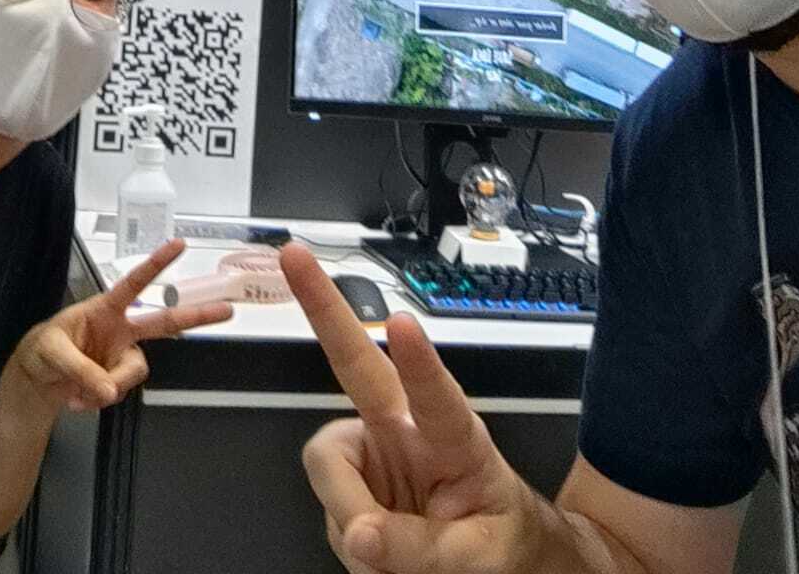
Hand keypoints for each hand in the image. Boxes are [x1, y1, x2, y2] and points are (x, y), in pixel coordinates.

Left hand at [6, 240, 231, 417]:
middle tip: (227, 311)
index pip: (134, 284)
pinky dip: (98, 400)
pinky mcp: (118, 380)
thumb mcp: (51, 352)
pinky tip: (78, 398)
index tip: (179, 245)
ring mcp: (122, 356)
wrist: (35, 383)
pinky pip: (120, 393)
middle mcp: (120, 330)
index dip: (156, 264)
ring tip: (78, 392)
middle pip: (165, 322)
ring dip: (111, 385)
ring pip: (136, 371)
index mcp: (104, 309)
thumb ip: (80, 369)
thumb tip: (109, 390)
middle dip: (197, 316)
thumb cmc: (42, 351)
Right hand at [282, 245, 535, 573]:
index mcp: (456, 440)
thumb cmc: (503, 543)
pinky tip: (379, 554)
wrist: (502, 564)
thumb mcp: (479, 556)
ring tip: (387, 555)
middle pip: (359, 363)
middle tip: (295, 256)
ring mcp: (374, 452)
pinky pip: (327, 506)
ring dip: (346, 509)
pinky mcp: (352, 480)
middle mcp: (407, 431)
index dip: (418, 362)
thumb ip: (419, 547)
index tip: (402, 325)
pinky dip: (347, 535)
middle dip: (326, 309)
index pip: (438, 397)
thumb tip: (360, 536)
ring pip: (327, 459)